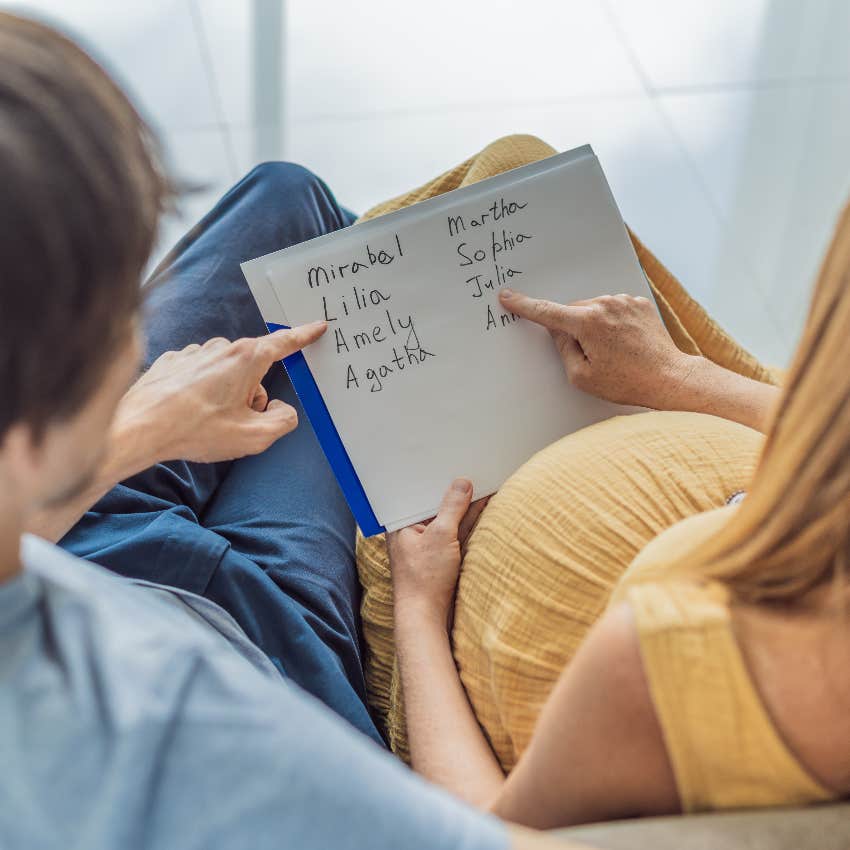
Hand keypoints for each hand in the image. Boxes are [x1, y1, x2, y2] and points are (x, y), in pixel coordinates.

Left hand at [117, 322, 326, 463]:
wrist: (139, 428)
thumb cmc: (196, 430)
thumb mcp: (255, 436)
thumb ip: (283, 421)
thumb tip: (281, 409)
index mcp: (247, 359)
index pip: (284, 343)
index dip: (304, 336)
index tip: (318, 326)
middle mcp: (222, 348)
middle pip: (254, 369)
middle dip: (253, 395)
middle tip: (235, 423)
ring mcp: (195, 353)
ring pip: (227, 374)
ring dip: (226, 395)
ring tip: (206, 421)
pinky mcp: (173, 362)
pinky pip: (201, 376)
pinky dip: (201, 393)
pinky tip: (187, 412)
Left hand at [387, 479, 488, 628]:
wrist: (425, 617)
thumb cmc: (424, 579)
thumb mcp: (440, 534)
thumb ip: (452, 507)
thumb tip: (462, 484)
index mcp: (401, 524)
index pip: (420, 494)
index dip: (438, 480)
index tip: (455, 465)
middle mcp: (412, 532)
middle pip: (436, 506)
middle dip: (455, 493)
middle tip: (474, 472)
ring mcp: (427, 545)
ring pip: (449, 519)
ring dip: (465, 507)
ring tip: (484, 485)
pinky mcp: (440, 557)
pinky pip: (455, 533)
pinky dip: (468, 522)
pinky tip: (482, 507)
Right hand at [499, 288, 697, 409]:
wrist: (669, 378)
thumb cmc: (627, 381)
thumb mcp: (582, 376)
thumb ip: (563, 349)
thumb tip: (559, 332)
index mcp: (588, 323)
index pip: (547, 312)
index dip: (524, 305)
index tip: (508, 296)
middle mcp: (606, 304)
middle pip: (573, 312)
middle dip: (574, 330)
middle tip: (591, 356)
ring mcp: (625, 301)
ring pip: (594, 309)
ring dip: (594, 326)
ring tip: (613, 352)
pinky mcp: (639, 303)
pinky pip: (614, 309)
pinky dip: (612, 323)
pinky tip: (624, 343)